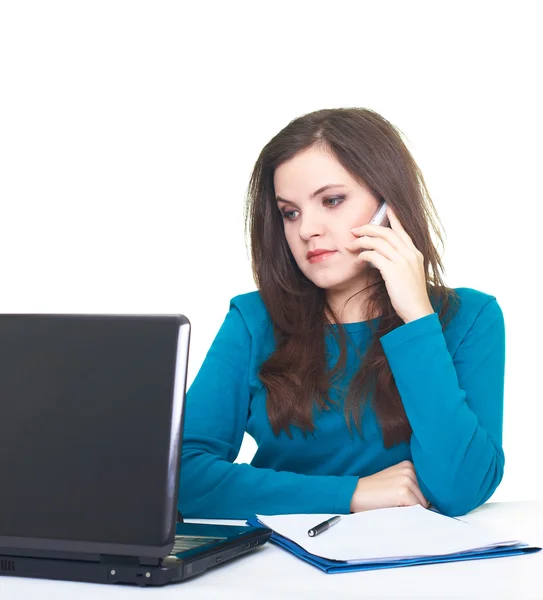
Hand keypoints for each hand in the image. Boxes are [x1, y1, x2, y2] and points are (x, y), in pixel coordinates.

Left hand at [346, 205, 433, 323]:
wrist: (418, 311)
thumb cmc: (411, 297)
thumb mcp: (409, 275)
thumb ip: (399, 263)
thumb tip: (381, 258)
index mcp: (415, 254)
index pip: (402, 231)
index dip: (394, 218)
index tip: (386, 208)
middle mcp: (410, 254)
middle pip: (386, 232)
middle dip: (368, 228)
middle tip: (354, 230)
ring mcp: (402, 261)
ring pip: (377, 242)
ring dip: (361, 241)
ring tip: (350, 245)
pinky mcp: (393, 270)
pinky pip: (373, 255)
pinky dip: (363, 255)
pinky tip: (357, 259)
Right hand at [350, 460, 429, 512]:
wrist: (355, 493)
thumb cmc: (375, 491)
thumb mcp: (394, 480)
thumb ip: (411, 484)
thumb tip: (434, 500)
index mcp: (408, 465)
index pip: (427, 486)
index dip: (419, 496)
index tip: (405, 498)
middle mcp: (409, 469)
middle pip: (426, 495)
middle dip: (416, 503)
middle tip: (396, 501)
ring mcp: (407, 480)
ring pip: (423, 503)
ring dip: (411, 508)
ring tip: (393, 503)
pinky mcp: (404, 491)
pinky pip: (416, 508)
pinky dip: (408, 512)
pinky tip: (394, 506)